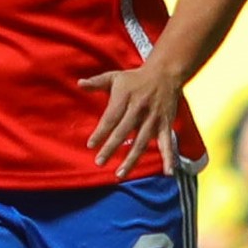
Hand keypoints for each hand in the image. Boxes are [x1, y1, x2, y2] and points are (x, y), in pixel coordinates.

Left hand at [80, 60, 182, 178]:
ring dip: (131, 159)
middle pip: (123, 131)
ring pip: (142, 142)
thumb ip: (96, 82)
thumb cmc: (135, 78)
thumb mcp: (114, 76)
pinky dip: (168, 158)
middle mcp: (139, 109)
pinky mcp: (165, 125)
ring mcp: (153, 118)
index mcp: (125, 97)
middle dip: (111, 148)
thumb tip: (79, 84)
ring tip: (120, 174)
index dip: (100, 132)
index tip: (90, 145)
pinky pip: (167, 143)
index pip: (111, 117)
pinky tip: (168, 172)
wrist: (165, 73)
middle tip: (99, 162)